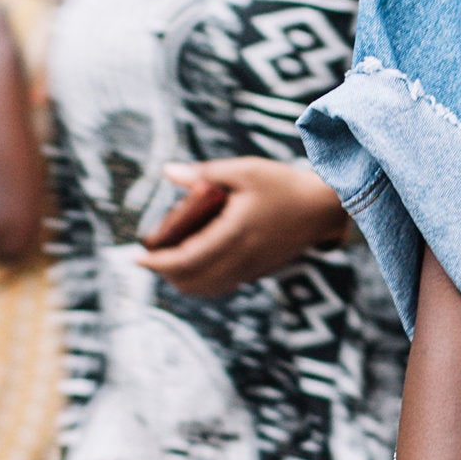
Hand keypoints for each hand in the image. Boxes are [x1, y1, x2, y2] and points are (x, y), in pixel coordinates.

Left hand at [136, 158, 349, 298]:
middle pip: (192, 281)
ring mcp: (251, 269)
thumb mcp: (244, 170)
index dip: (158, 263)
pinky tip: (195, 264)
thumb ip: (204, 173)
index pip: (186, 259)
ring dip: (182, 280)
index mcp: (235, 233)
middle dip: (165, 273)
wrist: (323, 209)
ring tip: (168, 261)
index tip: (137, 257)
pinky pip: (222, 286)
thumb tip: (168, 172)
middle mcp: (242, 258)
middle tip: (151, 256)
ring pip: (207, 289)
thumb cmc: (282, 185)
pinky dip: (202, 281)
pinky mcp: (258, 272)